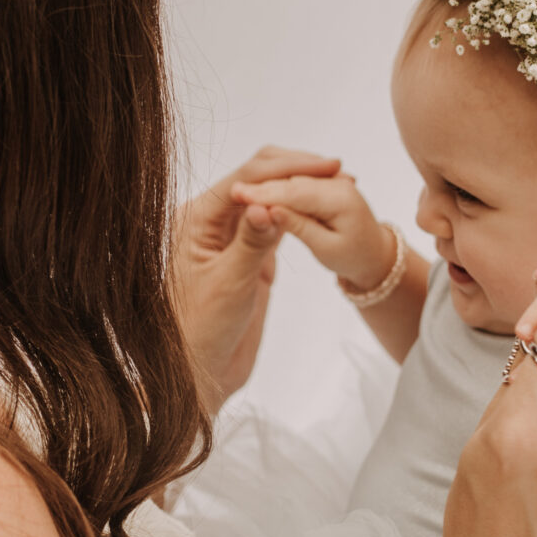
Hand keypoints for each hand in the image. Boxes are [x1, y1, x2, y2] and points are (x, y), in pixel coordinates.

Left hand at [172, 148, 339, 414]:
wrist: (202, 371)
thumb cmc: (202, 330)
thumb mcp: (230, 284)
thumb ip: (251, 243)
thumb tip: (267, 204)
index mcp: (196, 219)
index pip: (245, 178)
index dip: (287, 168)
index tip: (326, 166)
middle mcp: (212, 220)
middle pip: (258, 179)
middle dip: (297, 172)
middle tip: (338, 172)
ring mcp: (231, 236)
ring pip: (270, 199)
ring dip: (301, 191)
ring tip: (340, 184)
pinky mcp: (249, 254)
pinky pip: (276, 224)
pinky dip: (299, 214)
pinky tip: (322, 208)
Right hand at [227, 159, 390, 291]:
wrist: (374, 256)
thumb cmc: (353, 258)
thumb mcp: (326, 249)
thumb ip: (299, 227)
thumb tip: (270, 212)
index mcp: (342, 199)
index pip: (296, 193)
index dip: (265, 194)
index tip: (238, 195)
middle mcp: (338, 183)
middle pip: (292, 182)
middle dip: (261, 186)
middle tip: (232, 191)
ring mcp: (331, 181)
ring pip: (292, 179)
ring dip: (267, 184)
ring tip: (239, 191)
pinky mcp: (324, 185)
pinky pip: (297, 182)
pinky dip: (277, 186)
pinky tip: (257, 191)